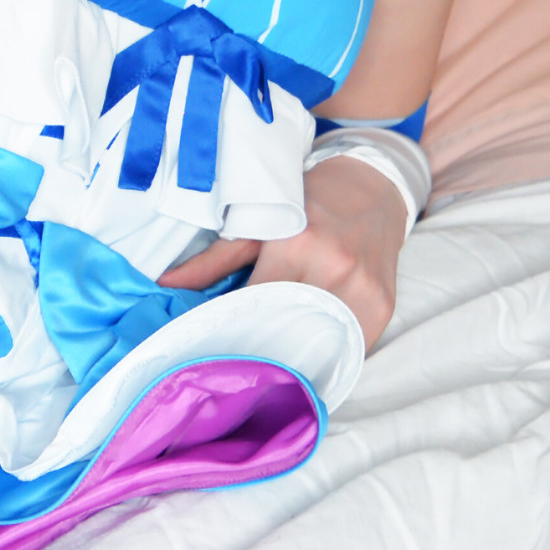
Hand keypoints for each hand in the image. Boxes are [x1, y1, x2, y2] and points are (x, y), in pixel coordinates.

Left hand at [156, 154, 407, 349]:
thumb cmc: (309, 203)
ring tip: (272, 359)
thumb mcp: (259, 222)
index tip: (213, 342)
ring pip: (321, 344)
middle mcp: (333, 269)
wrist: (372, 189)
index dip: (232, 327)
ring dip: (297, 354)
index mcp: (297, 246)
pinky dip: (328, 351)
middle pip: (287, 330)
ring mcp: (364, 291)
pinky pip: (351, 345)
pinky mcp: (384, 307)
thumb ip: (213, 259)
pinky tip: (308, 351)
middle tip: (238, 360)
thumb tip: (164, 285)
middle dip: (262, 346)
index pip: (255, 305)